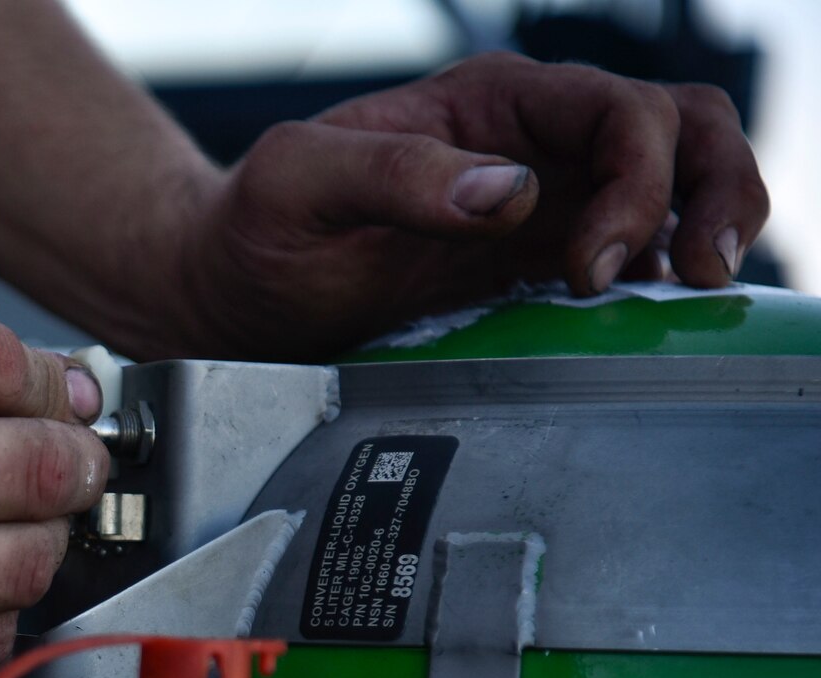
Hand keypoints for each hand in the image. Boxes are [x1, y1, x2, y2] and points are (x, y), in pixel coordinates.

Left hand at [141, 52, 770, 362]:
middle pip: (677, 126)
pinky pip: (635, 248)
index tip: (590, 265)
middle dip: (711, 187)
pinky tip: (651, 311)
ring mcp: (542, 200)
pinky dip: (665, 270)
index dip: (634, 180)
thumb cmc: (253, 228)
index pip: (614, 110)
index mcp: (486, 103)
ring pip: (678, 177)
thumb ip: (391, 173)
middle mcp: (530, 141)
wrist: (229, 289)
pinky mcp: (533, 262)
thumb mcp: (296, 184)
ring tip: (696, 283)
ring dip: (712, 219)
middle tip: (695, 269)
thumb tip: (506, 191)